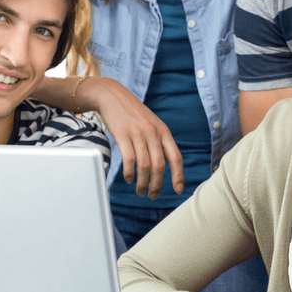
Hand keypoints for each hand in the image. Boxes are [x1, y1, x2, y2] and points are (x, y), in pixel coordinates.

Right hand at [88, 77, 183, 198]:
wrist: (113, 96)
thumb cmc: (133, 114)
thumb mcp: (152, 124)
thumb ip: (160, 141)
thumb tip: (167, 164)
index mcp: (164, 132)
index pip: (176, 158)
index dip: (178, 176)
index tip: (178, 190)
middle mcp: (153, 133)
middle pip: (159, 166)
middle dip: (157, 185)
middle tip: (152, 196)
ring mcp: (138, 134)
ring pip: (144, 166)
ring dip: (142, 183)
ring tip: (140, 191)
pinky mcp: (123, 135)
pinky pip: (129, 160)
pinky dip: (130, 173)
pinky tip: (129, 178)